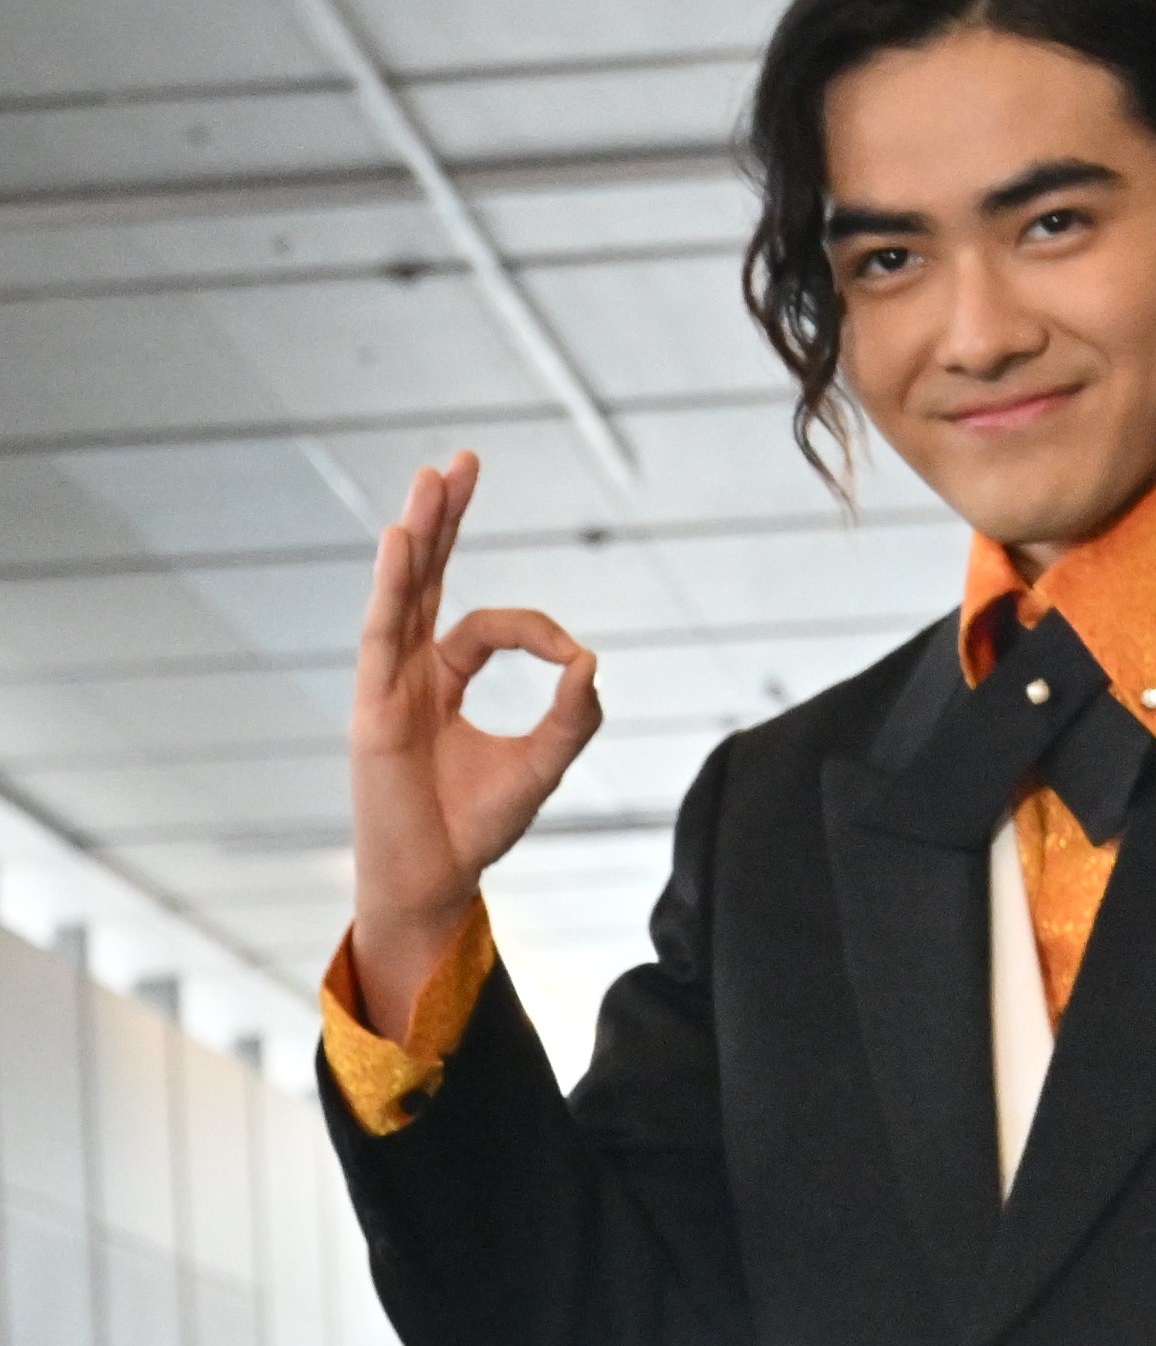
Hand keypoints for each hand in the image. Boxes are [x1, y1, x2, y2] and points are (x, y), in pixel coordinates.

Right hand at [349, 451, 600, 1036]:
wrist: (434, 884)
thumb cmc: (477, 828)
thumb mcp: (541, 765)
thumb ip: (572, 718)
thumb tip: (592, 664)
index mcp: (441, 681)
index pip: (484, 626)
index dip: (536, 630)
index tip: (573, 661)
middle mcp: (407, 674)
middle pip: (425, 580)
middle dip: (446, 520)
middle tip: (462, 460)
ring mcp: (385, 688)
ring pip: (402, 595)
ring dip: (420, 536)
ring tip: (432, 480)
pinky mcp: (372, 710)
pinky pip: (380, 635)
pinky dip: (390, 586)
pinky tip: (400, 539)